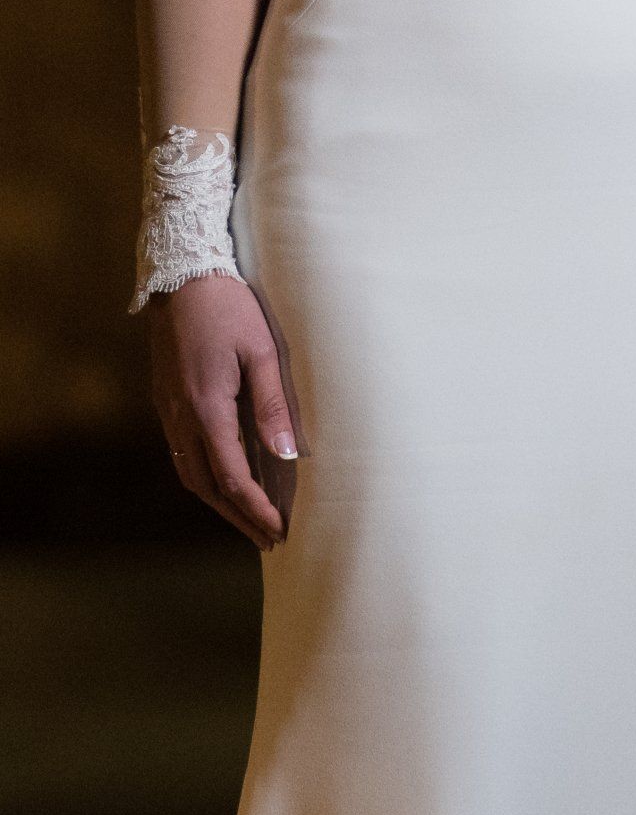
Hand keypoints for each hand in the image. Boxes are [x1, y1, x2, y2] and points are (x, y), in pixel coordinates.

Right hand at [148, 273, 296, 550]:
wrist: (182, 275)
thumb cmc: (230, 307)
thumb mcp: (263, 350)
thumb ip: (274, 404)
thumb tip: (290, 454)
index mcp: (206, 408)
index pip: (231, 477)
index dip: (255, 509)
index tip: (278, 531)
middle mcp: (181, 417)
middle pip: (205, 486)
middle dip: (237, 516)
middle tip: (267, 538)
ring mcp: (168, 410)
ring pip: (189, 473)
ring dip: (219, 500)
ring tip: (249, 517)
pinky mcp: (166, 400)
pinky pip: (182, 452)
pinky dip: (204, 475)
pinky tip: (224, 477)